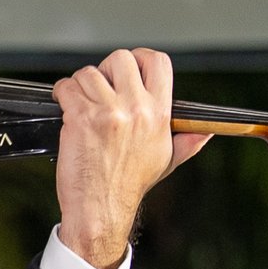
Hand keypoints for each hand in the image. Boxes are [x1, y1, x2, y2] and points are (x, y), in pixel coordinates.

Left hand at [51, 48, 212, 268]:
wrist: (101, 210)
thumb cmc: (127, 186)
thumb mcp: (165, 162)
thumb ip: (186, 142)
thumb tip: (205, 131)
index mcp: (159, 114)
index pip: (158, 62)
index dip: (140, 58)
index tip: (127, 70)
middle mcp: (136, 109)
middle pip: (120, 59)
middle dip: (105, 70)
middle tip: (99, 89)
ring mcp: (109, 112)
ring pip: (89, 73)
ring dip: (80, 86)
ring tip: (81, 105)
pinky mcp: (82, 118)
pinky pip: (67, 87)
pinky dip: (62, 93)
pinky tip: (66, 109)